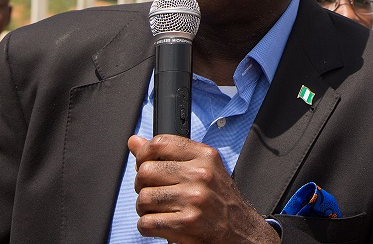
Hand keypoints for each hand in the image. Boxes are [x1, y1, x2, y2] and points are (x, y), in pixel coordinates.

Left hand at [129, 134, 279, 243]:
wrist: (239, 230)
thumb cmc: (217, 198)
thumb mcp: (201, 168)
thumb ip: (167, 154)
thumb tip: (134, 142)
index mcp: (204, 156)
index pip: (160, 143)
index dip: (143, 154)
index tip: (143, 164)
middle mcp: (200, 175)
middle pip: (145, 172)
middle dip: (142, 185)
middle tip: (153, 191)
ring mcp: (193, 199)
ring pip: (143, 199)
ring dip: (145, 208)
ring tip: (159, 209)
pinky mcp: (186, 223)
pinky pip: (146, 222)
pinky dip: (147, 226)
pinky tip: (161, 223)